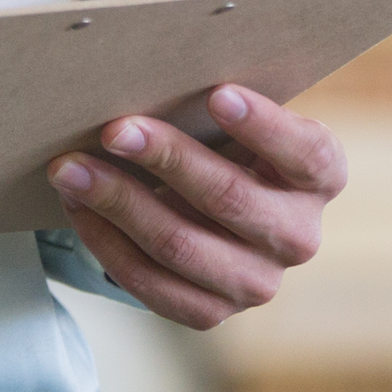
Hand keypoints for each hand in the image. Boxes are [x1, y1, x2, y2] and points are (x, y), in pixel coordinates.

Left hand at [46, 85, 345, 330]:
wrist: (218, 211)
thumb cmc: (226, 144)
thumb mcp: (239, 122)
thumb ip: (217, 106)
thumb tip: (149, 79)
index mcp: (321, 177)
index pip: (305, 153)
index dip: (262, 126)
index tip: (216, 94)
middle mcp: (299, 237)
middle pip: (229, 197)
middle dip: (165, 158)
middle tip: (113, 129)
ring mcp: (257, 283)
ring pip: (180, 244)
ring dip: (118, 202)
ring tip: (70, 168)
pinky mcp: (211, 313)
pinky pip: (150, 283)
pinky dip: (106, 241)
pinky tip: (77, 206)